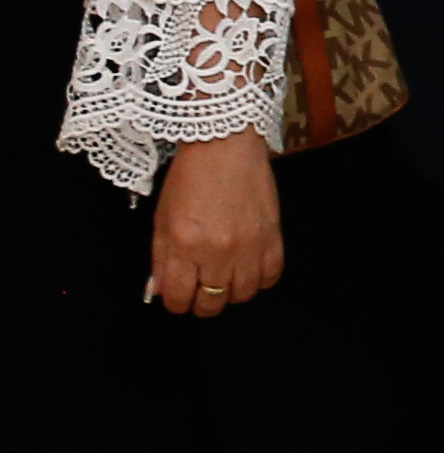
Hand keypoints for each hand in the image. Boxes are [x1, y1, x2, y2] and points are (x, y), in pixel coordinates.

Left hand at [147, 130, 278, 317]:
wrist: (225, 148)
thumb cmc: (191, 177)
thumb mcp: (162, 219)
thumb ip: (161, 259)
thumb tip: (162, 289)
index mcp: (183, 244)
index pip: (178, 297)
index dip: (176, 304)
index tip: (177, 298)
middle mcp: (217, 250)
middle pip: (211, 302)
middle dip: (202, 304)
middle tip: (199, 294)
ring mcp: (248, 245)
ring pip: (242, 295)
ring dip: (231, 293)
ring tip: (225, 280)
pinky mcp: (272, 237)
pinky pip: (270, 276)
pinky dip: (259, 279)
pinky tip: (248, 269)